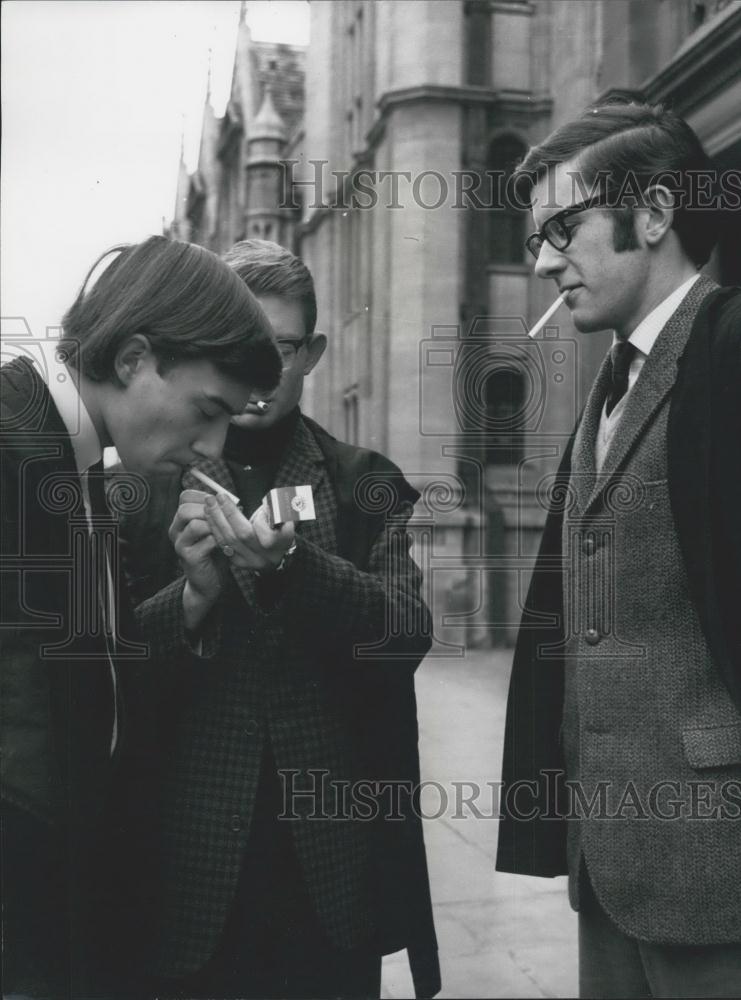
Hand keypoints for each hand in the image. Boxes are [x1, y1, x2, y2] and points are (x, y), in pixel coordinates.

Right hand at [169, 489, 227, 628]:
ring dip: (214, 525)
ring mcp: (180, 544)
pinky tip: (225, 545)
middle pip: (185, 509)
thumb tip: (229, 500)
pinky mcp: (189, 557)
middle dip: (208, 510)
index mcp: (181, 520)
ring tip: (224, 533)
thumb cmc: (214, 553)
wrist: (209, 582)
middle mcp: (176, 530)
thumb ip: (216, 514)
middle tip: (223, 518)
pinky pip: (206, 541)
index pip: (185, 497)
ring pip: (194, 524)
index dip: (203, 495)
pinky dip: (219, 540)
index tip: (218, 503)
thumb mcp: (213, 529)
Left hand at [202, 492, 295, 572]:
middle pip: (244, 535)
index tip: (253, 506)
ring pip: (229, 540)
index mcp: (281, 543)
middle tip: (219, 496)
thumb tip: (264, 503)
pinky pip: (223, 545)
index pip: (269, 533)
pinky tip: (210, 516)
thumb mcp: (284, 519)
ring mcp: (251, 560)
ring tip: (210, 503)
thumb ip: (275, 511)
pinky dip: (215, 529)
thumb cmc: (279, 530)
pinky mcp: (239, 562)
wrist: (275, 555)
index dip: (260, 520)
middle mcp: (266, 555)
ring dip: (216, 519)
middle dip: (229, 513)